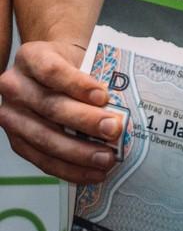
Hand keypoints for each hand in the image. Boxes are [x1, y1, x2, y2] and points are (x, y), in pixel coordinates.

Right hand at [0, 39, 121, 182]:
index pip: (52, 71)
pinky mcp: (16, 141)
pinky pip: (42, 159)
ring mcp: (11, 115)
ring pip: (44, 137)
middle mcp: (13, 86)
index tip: (104, 96)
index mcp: (31, 57)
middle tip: (114, 129)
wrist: (51, 70)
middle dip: (84, 121)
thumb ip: (94, 77)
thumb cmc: (72, 65)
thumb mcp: (81, 58)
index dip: (77, 84)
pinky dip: (69, 168)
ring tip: (107, 158)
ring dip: (78, 151)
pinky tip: (93, 172)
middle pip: (50, 106)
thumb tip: (123, 106)